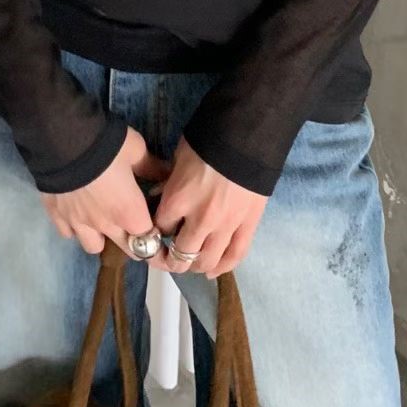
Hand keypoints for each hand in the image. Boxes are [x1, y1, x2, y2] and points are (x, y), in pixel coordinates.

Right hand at [41, 126, 169, 257]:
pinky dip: (74, 228)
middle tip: (136, 231)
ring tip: (101, 222)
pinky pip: (67, 233)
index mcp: (129, 213)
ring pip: (93, 247)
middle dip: (136, 244)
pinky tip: (76, 213)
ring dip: (101, 238)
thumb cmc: (107, 146)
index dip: (155, 234)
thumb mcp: (135, 150)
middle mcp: (106, 226)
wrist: (63, 141)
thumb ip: (151, 166)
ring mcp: (78, 224)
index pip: (150, 239)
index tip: (157, 227)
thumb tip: (167, 174)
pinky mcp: (56, 216)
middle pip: (126, 249)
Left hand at [151, 138, 266, 277]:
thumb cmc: (208, 140)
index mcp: (178, 199)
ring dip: (195, 266)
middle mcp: (200, 219)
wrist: (248, 134)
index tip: (159, 227)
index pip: (160, 228)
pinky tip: (214, 272)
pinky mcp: (249, 225)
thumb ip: (168, 180)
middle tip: (170, 255)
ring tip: (191, 263)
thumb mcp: (179, 156)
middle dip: (172, 258)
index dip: (158, 229)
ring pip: (207, 261)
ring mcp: (226, 225)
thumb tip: (160, 194)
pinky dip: (223, 267)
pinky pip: (235, 255)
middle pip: (180, 254)